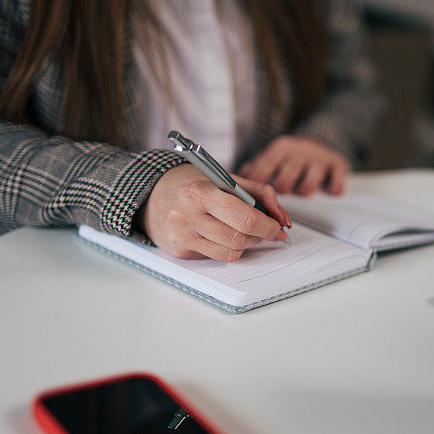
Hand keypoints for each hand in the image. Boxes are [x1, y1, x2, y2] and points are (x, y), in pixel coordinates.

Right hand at [139, 164, 290, 260]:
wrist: (150, 194)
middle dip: (261, 235)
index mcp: (200, 192)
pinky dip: (228, 248)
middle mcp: (187, 216)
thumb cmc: (192, 183)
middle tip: (266, 229)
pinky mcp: (180, 252)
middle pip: (240, 238)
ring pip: (231, 252)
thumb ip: (258, 193)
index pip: (245, 218)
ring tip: (244, 229)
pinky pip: (216, 257)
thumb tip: (282, 220)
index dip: (268, 226)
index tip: (279, 227)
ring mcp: (182, 237)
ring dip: (247, 243)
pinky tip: (222, 234)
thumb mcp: (223, 177)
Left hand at [240, 135, 350, 195]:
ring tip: (303, 192)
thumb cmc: (292, 155)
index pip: (265, 166)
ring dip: (305, 190)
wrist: (324, 138)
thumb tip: (234, 179)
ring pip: (308, 182)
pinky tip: (332, 192)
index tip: (253, 196)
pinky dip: (334, 188)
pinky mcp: (337, 164)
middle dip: (282, 189)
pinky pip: (336, 179)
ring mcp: (319, 157)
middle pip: (286, 176)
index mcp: (281, 147)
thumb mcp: (274, 154)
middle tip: (280, 197)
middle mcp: (300, 150)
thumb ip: (255, 166)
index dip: (258, 183)